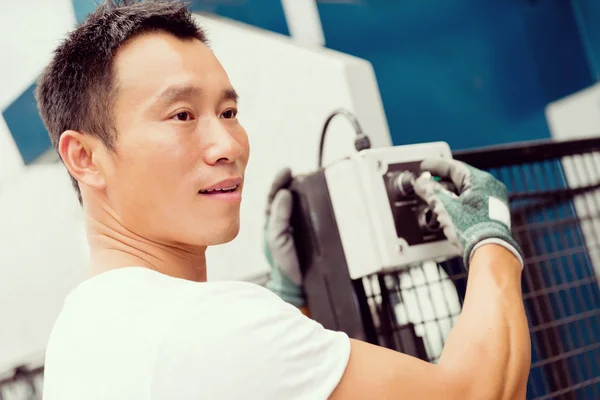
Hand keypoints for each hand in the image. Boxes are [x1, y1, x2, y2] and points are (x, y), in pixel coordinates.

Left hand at [263, 168, 305, 307]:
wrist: (295, 287)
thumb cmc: (282, 265)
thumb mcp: (277, 238)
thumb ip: (279, 216)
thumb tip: (284, 193)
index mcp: (272, 224)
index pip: (274, 197)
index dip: (279, 182)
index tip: (287, 170)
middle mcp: (283, 224)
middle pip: (286, 198)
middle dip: (291, 183)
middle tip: (299, 172)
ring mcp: (295, 229)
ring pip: (298, 206)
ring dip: (303, 192)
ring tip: (309, 179)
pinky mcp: (308, 235)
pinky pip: (310, 216)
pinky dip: (313, 205)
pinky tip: (320, 199)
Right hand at [413, 158, 523, 268]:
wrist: (488, 251)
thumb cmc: (471, 228)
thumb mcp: (444, 206)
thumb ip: (430, 190)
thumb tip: (421, 183)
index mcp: (481, 180)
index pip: (454, 167)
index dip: (436, 166)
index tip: (425, 166)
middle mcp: (490, 188)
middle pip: (459, 180)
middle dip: (440, 182)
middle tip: (426, 182)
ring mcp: (492, 202)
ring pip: (464, 192)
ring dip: (447, 194)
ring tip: (432, 197)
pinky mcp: (490, 215)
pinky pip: (470, 202)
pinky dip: (456, 203)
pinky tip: (445, 209)